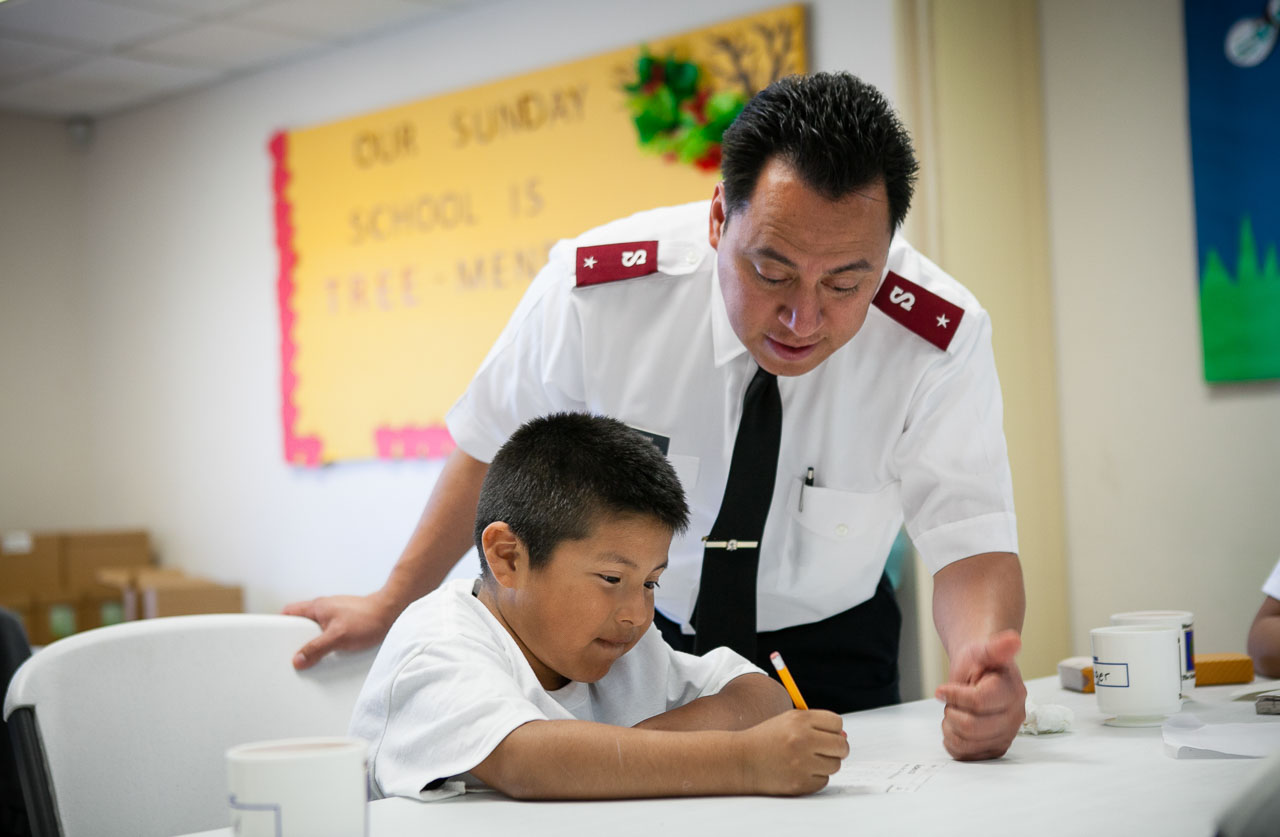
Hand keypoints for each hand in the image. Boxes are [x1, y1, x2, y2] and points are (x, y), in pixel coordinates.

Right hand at [282, 592, 397, 669]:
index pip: (289, 612)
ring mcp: (335, 615)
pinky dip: (326, 643)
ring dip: (313, 642)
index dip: (279, 625)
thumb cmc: (368, 618)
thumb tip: (298, 660)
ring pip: (316, 629)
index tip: (274, 640)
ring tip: (313, 657)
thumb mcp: (338, 637)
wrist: (393, 612)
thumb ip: (316, 648)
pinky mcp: (346, 622)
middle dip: (296, 639)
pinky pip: (329, 633)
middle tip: (294, 655)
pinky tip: (331, 654)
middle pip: (301, 623)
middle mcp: (324, 609)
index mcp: (317, 607)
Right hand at [740, 709, 847, 794]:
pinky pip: (823, 781)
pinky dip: (815, 777)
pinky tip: (798, 771)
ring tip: (806, 760)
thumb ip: (817, 725)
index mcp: (799, 720)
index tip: (826, 734)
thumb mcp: (788, 721)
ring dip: (825, 763)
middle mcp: (802, 740)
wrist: (741, 761)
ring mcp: (801, 764)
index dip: (833, 729)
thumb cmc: (767, 739)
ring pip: (835, 765)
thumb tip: (845, 737)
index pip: (837, 723)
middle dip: (837, 748)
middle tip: (826, 750)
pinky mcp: (800, 783)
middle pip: (841, 745)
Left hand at [934, 630, 1025, 760]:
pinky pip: (966, 755)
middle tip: (952, 702)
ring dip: (950, 727)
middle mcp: (1014, 718)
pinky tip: (956, 727)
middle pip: (971, 727)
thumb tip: (1013, 640)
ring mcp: (1006, 735)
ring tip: (955, 712)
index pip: (978, 702)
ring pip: (966, 743)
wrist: (979, 673)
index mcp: (1013, 693)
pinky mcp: (994, 748)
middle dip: (952, 712)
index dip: (954, 695)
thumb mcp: (982, 650)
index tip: (942, 689)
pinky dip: (953, 742)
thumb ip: (996, 648)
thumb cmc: (979, 662)